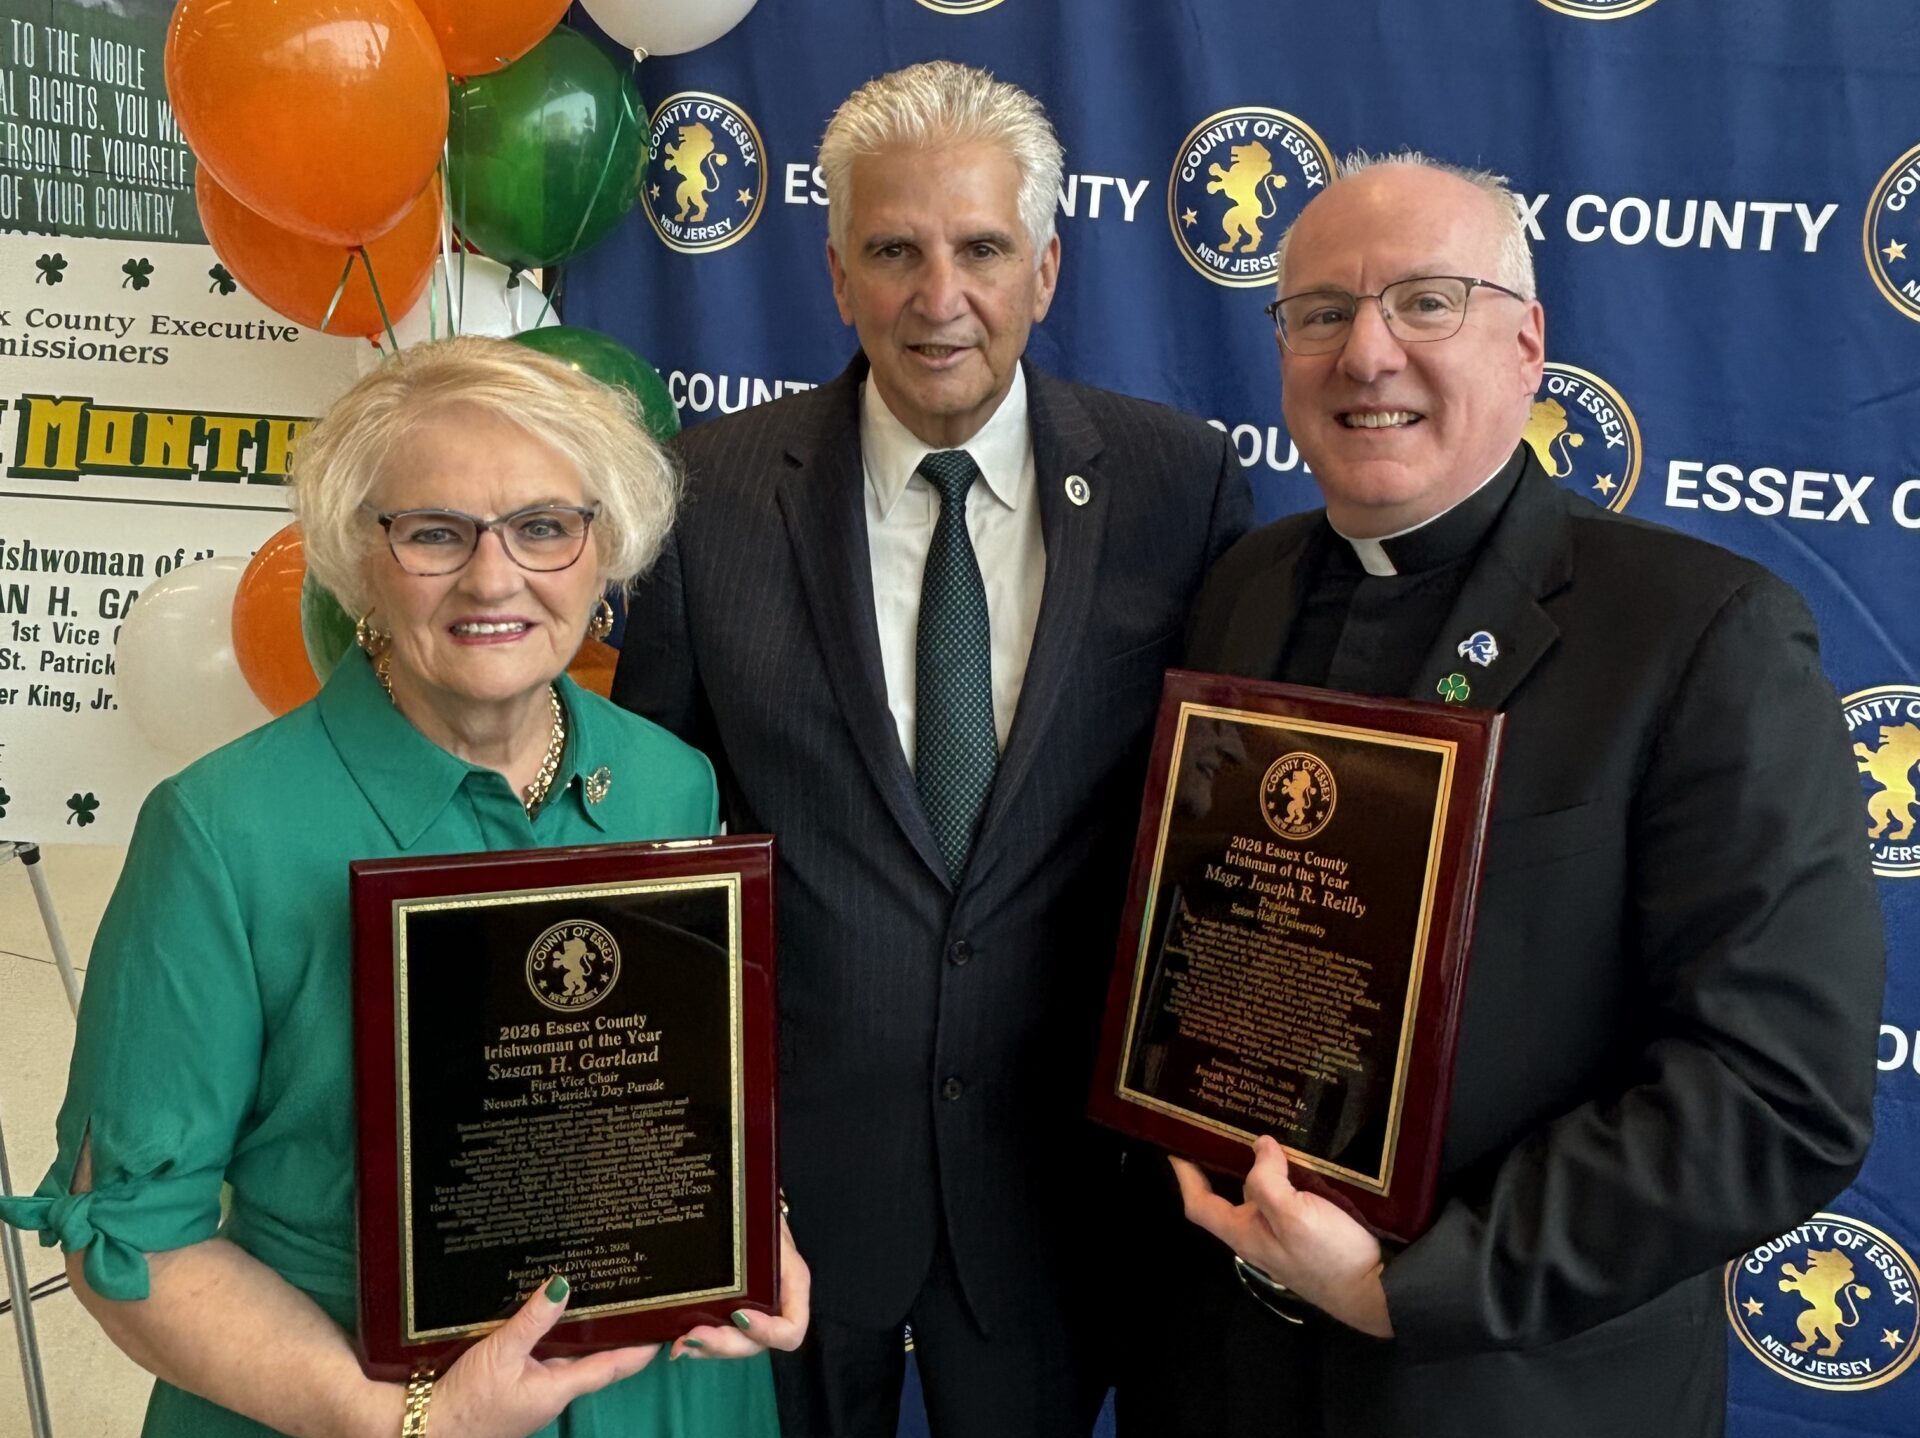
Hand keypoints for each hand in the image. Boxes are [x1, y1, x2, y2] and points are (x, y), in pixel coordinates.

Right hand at [428, 1276, 659, 1437]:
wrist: (427, 1432)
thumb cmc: (466, 1401)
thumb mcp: (499, 1353)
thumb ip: (532, 1320)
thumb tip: (563, 1285)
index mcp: (558, 1388)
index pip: (611, 1367)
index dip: (637, 1350)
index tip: (663, 1332)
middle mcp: (552, 1394)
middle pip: (589, 1360)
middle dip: (607, 1334)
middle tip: (627, 1300)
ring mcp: (534, 1396)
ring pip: (563, 1360)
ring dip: (575, 1335)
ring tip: (592, 1298)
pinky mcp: (515, 1394)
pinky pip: (539, 1364)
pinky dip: (548, 1342)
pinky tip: (546, 1320)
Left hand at [669, 1216, 811, 1359]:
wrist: (749, 1206)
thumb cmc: (760, 1211)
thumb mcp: (767, 1219)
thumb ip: (761, 1228)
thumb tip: (745, 1234)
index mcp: (792, 1286)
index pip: (792, 1329)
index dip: (768, 1331)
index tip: (739, 1316)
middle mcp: (774, 1307)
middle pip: (756, 1345)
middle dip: (724, 1345)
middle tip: (693, 1335)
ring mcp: (752, 1314)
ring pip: (735, 1346)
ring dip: (707, 1349)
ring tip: (679, 1344)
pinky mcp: (730, 1313)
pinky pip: (720, 1337)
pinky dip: (700, 1343)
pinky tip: (677, 1340)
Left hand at [1172, 1137, 1392, 1337]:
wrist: (1377, 1290)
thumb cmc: (1329, 1257)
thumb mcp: (1293, 1215)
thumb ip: (1267, 1181)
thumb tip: (1259, 1146)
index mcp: (1244, 1233)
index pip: (1199, 1204)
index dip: (1185, 1176)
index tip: (1177, 1145)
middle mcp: (1259, 1234)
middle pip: (1230, 1194)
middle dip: (1225, 1160)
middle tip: (1228, 1122)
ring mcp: (1285, 1234)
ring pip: (1263, 1192)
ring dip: (1260, 1164)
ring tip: (1264, 1127)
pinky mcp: (1310, 1231)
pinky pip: (1289, 1197)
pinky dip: (1288, 1174)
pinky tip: (1299, 1156)